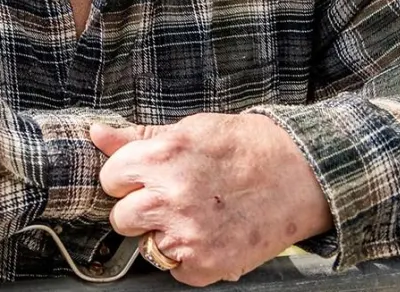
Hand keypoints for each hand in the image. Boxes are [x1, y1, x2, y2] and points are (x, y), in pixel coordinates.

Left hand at [91, 114, 331, 287]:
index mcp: (161, 158)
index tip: (147, 176)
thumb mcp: (191, 129)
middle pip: (122, 217)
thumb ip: (138, 137)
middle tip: (172, 198)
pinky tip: (210, 234)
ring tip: (195, 215)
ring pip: (146, 246)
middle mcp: (168, 198)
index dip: (129, 177)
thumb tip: (98, 135)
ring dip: (163, 235)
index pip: (110, 178)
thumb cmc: (248, 147)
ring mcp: (186, 235)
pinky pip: (175, 270)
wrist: (301, 175)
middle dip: (141, 209)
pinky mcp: (205, 265)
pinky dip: (189, 258)